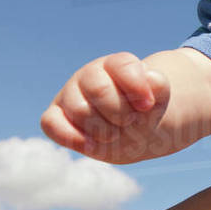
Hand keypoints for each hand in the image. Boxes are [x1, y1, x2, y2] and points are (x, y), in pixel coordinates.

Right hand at [40, 52, 170, 161]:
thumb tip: (152, 79)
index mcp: (116, 64)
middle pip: (100, 91)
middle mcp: (89, 75)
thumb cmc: (143, 113)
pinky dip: (72, 137)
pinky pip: (51, 123)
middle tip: (129, 121)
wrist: (133, 132)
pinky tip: (92, 145)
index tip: (148, 105)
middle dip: (120, 113)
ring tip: (114, 133)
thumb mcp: (158, 101)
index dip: (137, 87)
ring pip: (80, 110)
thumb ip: (159, 87)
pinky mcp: (55, 116)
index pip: (123, 66)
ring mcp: (70, 94)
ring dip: (103, 130)